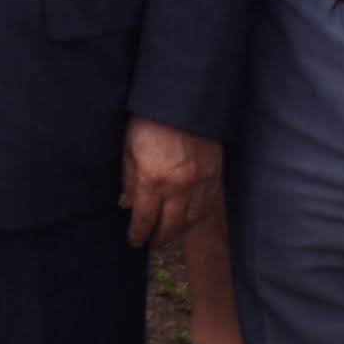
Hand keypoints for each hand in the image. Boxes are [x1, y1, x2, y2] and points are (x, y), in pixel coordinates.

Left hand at [121, 118, 221, 248]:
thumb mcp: (128, 150)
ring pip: (192, 220)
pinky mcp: (215, 175)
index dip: (138, 234)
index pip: (145, 220)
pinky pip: (208, 206)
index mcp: (153, 180)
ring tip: (169, 233)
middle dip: (159, 238)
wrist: (183, 101)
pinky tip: (189, 219)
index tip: (135, 240)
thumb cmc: (149, 122)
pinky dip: (197, 217)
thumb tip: (129, 205)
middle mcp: (179, 187)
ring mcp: (201, 182)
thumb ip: (129, 181)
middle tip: (152, 242)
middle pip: (170, 226)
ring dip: (179, 231)